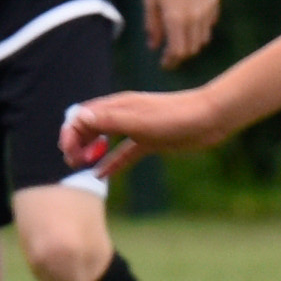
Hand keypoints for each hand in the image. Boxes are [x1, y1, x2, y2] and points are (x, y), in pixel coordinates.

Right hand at [61, 85, 233, 179]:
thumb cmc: (176, 117)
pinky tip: (100, 175)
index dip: (71, 134)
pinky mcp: (149, 141)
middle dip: (76, 142)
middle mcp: (123, 115)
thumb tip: (78, 118)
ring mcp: (136, 128)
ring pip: (104, 139)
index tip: (71, 154)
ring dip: (90, 151)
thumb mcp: (140, 121)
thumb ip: (110, 120)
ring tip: (79, 166)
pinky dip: (111, 162)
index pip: (81, 117)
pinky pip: (124, 152)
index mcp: (117, 105)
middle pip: (89, 127)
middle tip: (73, 162)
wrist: (210, 119)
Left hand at [145, 0, 219, 64]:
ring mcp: (206, 11)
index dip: (171, 61)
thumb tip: (154, 46)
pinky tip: (189, 23)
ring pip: (202, 39)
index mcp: (175, 18)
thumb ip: (152, 26)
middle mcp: (194, 18)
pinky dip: (199, 30)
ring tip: (180, 39)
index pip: (178, 51)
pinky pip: (208, 25)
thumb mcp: (149, 1)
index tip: (164, 64)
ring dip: (191, 44)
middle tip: (170, 55)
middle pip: (192, 49)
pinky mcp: (213, 3)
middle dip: (180, 55)